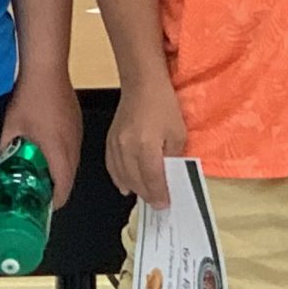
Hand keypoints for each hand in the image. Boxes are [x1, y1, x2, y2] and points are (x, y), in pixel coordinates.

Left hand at [3, 66, 81, 211]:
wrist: (46, 68)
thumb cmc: (30, 96)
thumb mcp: (9, 128)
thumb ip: (2, 150)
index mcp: (59, 152)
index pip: (64, 189)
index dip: (53, 204)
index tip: (40, 208)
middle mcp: (73, 145)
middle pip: (69, 179)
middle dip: (54, 189)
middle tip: (35, 192)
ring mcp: (77, 132)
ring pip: (72, 163)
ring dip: (58, 172)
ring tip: (38, 172)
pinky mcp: (76, 122)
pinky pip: (72, 147)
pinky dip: (61, 155)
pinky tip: (44, 148)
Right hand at [104, 75, 186, 207]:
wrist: (142, 84)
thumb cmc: (163, 105)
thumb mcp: (178, 133)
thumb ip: (173, 157)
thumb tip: (169, 176)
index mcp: (146, 146)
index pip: (152, 180)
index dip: (159, 195)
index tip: (164, 204)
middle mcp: (127, 148)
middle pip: (136, 181)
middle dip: (148, 195)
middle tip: (157, 202)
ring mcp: (115, 145)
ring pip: (122, 177)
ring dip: (134, 189)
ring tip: (145, 195)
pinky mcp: (110, 140)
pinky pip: (112, 167)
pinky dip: (119, 179)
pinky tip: (126, 185)